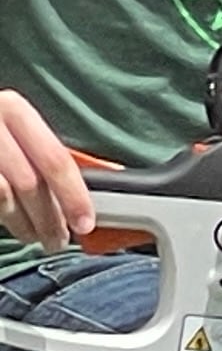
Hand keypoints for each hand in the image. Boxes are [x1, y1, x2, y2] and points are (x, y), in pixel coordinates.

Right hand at [0, 89, 92, 247]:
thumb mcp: (16, 125)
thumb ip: (44, 151)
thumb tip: (84, 190)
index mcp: (15, 110)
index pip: (55, 159)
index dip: (74, 195)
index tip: (85, 222)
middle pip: (29, 183)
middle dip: (49, 218)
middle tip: (59, 240)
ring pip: (3, 197)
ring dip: (24, 224)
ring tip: (34, 236)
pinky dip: (3, 216)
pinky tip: (12, 223)